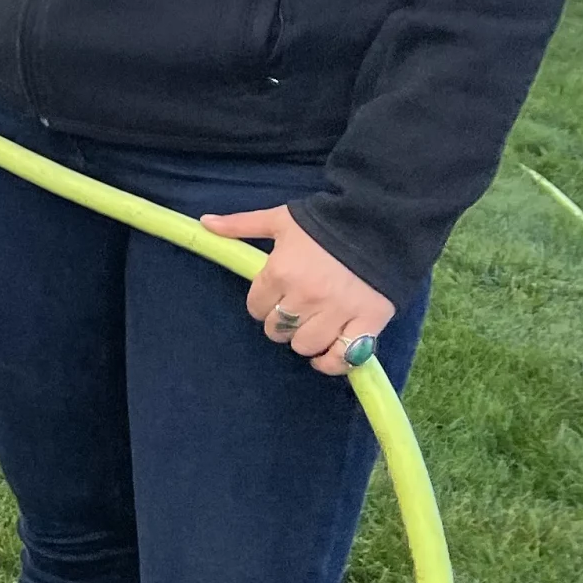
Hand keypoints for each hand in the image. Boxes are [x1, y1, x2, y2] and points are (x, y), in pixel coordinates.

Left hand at [200, 205, 394, 376]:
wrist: (377, 221)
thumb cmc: (323, 222)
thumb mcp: (279, 219)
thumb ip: (241, 225)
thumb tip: (206, 223)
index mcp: (280, 272)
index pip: (255, 307)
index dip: (262, 304)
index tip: (273, 296)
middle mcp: (305, 296)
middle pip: (278, 330)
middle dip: (281, 322)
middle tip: (294, 310)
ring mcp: (336, 312)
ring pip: (305, 346)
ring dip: (304, 340)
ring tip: (311, 326)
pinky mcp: (368, 322)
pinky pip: (343, 357)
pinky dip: (333, 363)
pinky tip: (326, 356)